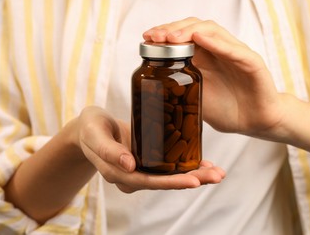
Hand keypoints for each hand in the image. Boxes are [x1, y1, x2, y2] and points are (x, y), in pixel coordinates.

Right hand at [77, 106, 224, 192]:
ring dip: (195, 175)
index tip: (193, 181)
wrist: (92, 127)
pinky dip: (187, 164)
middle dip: (192, 180)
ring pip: (170, 175)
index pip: (148, 181)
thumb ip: (108, 149)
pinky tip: (205, 163)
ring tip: (218, 172)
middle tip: (217, 176)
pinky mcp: (148, 160)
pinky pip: (169, 165)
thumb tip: (130, 165)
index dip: (171, 182)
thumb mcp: (95, 133)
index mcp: (119, 173)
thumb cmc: (91, 128)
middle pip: (164, 182)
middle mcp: (133, 175)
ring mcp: (142, 169)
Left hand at [143, 17, 285, 136]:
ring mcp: (236, 54)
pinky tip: (201, 39)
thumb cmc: (228, 110)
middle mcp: (219, 50)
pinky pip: (235, 50)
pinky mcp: (252, 63)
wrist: (256, 122)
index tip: (147, 38)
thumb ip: (180, 86)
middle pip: (196, 28)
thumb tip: (151, 85)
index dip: (165, 33)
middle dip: (173, 29)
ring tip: (172, 37)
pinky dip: (217, 43)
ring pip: (213, 31)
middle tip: (155, 36)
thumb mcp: (196, 96)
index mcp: (205, 57)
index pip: (184, 36)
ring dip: (190, 31)